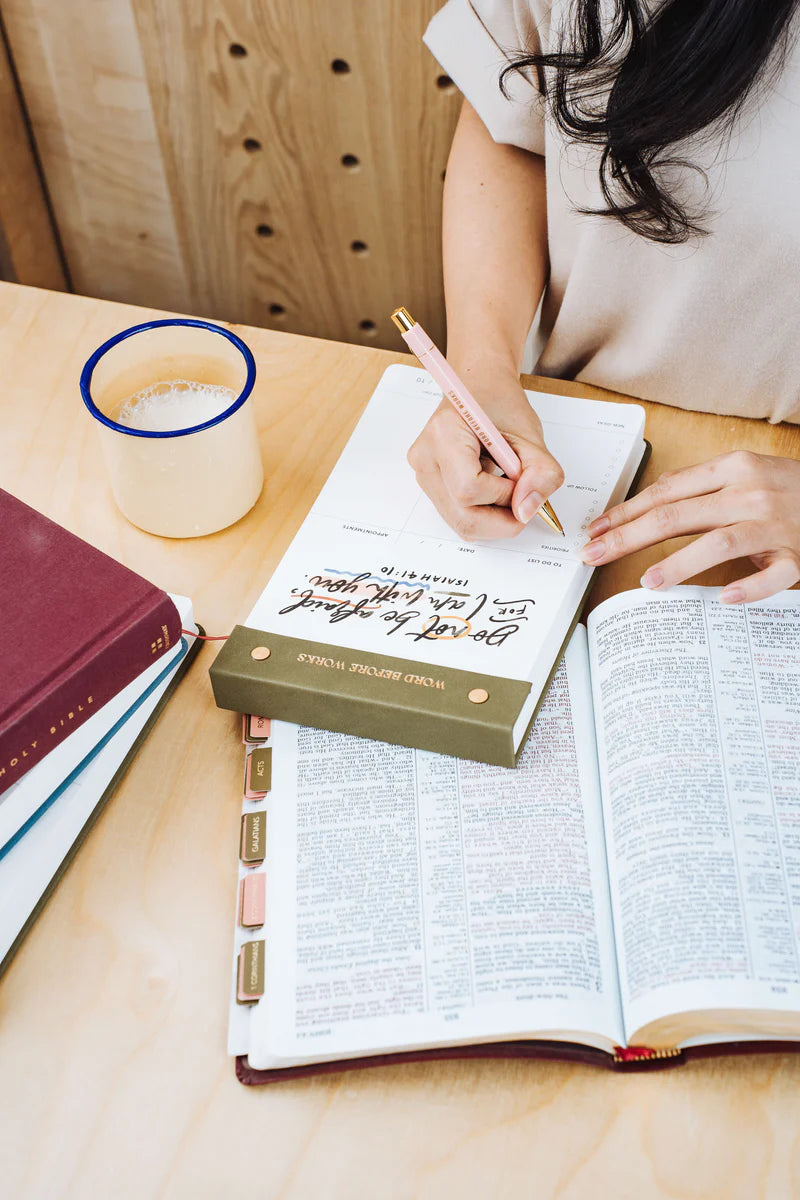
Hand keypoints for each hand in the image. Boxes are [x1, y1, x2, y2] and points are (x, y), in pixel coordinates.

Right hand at [407, 363, 563, 539]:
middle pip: (463, 516)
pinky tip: (494, 490)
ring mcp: (423, 475)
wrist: (479, 389)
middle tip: (523, 500)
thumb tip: (527, 510)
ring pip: (461, 524)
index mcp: (444, 433)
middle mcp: (425, 458)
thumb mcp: (530, 434)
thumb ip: (540, 472)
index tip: (523, 482)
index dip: (504, 495)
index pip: (469, 488)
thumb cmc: (500, 404)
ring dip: (495, 519)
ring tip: (508, 489)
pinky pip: (458, 517)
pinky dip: (484, 514)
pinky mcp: (429, 486)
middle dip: (502, 519)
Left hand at [580, 450, 799, 602]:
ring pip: (719, 542)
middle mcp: (749, 492)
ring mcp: (774, 524)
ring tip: (648, 581)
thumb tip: (648, 504)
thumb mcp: (744, 474)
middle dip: (629, 536)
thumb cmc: (787, 489)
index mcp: (731, 469)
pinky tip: (724, 597)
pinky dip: (750, 587)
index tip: (595, 530)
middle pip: (677, 515)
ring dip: (680, 563)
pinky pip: (773, 575)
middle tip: (594, 554)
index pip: (665, 491)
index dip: (625, 512)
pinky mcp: (798, 554)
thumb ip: (700, 487)